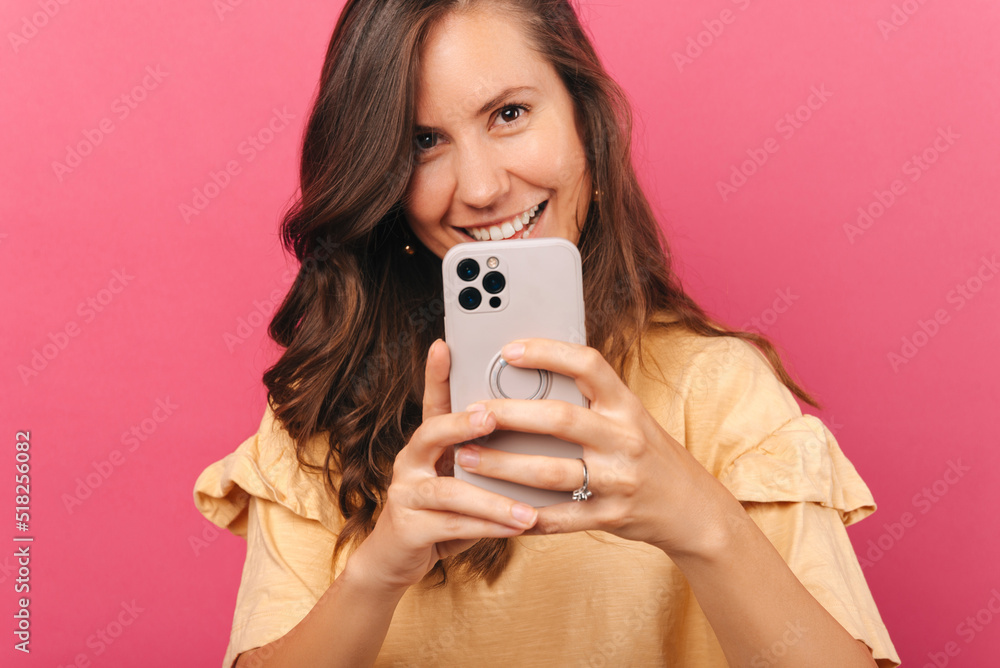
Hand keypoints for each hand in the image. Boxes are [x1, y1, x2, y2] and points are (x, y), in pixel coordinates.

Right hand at [349, 339, 539, 593]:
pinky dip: (488, 527)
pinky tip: (517, 528)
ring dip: (492, 499)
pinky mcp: (408, 527)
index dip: (436, 373)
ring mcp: (406, 493)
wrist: (395, 561)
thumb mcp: (463, 481)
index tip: (444, 344)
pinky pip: (453, 525)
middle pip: (431, 432)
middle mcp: (411, 461)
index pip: (433, 401)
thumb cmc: (442, 514)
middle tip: (491, 418)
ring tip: (527, 509)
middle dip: (461, 424)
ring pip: (449, 489)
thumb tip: (541, 440)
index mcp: (427, 444)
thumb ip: (488, 460)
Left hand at [453, 338, 733, 557]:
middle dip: (508, 414)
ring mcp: (619, 480)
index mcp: (626, 405)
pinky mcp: (610, 517)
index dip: (548, 352)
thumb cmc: (647, 452)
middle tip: (470, 412)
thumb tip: (529, 374)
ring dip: (502, 466)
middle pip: (559, 419)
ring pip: (550, 472)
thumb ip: (589, 400)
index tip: (509, 350)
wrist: (692, 508)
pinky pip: (559, 517)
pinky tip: (493, 506)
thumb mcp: (629, 417)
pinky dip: (523, 514)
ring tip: (467, 458)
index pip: (588, 365)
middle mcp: (625, 439)